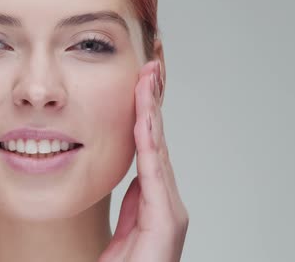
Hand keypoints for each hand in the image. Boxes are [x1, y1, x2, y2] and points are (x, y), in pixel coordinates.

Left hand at [100, 60, 188, 261]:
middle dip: (153, 102)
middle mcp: (166, 200)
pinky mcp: (165, 221)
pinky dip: (149, 144)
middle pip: (157, 141)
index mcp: (155, 200)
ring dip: (151, 112)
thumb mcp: (125, 228)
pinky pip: (153, 174)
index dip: (146, 112)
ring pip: (157, 150)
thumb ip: (133, 204)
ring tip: (148, 79)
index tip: (141, 82)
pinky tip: (144, 119)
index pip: (149, 146)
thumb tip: (134, 180)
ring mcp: (169, 210)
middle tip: (150, 65)